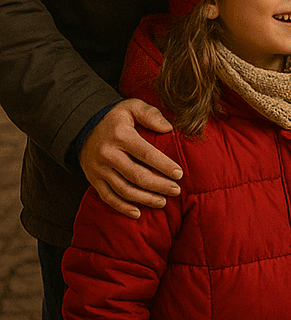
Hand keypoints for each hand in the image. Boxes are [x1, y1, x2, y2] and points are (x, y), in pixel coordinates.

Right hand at [79, 99, 182, 218]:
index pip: (146, 154)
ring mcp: (99, 170)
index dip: (164, 165)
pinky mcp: (93, 180)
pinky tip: (138, 213)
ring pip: (124, 190)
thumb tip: (169, 129)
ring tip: (163, 201)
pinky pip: (108, 198)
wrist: (83, 127)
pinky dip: (123, 207)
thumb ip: (151, 114)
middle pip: (137, 176)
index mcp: (121, 136)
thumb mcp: (132, 106)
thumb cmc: (116, 118)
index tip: (179, 174)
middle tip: (176, 190)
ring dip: (145, 199)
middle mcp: (108, 154)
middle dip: (159, 185)